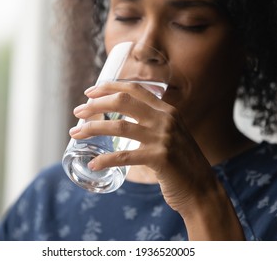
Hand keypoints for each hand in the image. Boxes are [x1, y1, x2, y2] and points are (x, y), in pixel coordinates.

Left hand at [70, 81, 214, 212]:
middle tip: (78, 112)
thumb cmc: (180, 163)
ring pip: (119, 127)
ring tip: (75, 134)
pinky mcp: (160, 158)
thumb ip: (152, 124)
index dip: (109, 87)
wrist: (201, 189)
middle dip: (96, 105)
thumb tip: (121, 121)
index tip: (90, 92)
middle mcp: (166, 119)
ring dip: (93, 129)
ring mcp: (164, 138)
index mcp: (167, 110)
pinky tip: (93, 164)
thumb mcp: (171, 135)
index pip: (134, 89)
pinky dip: (105, 160)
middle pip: (123, 102)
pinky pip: (124, 156)